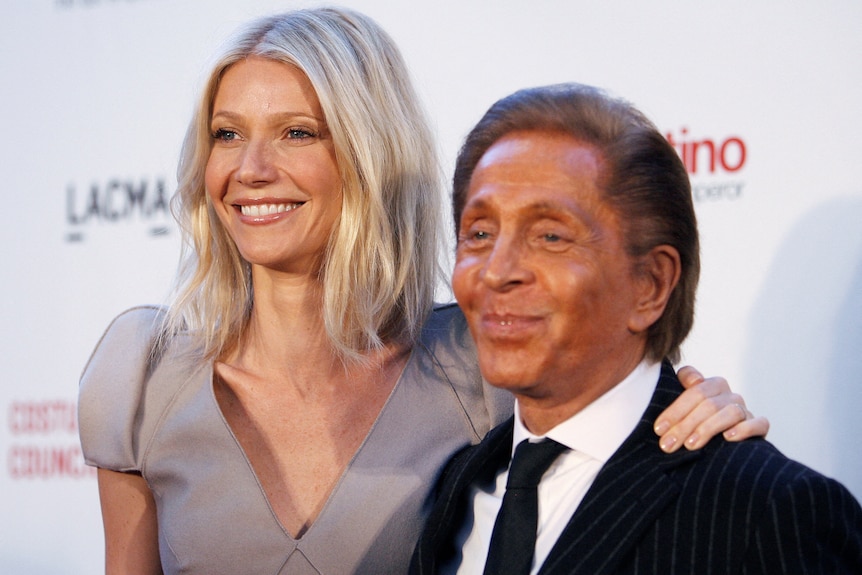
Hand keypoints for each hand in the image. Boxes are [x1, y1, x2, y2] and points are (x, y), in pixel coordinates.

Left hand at [653, 366, 769, 452]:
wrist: (717, 444)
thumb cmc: (693, 423)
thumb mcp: (681, 407)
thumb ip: (681, 388)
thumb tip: (692, 384)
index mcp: (712, 385)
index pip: (694, 391)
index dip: (675, 410)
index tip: (659, 429)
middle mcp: (729, 395)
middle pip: (708, 404)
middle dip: (685, 425)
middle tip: (668, 444)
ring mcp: (745, 410)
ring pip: (731, 412)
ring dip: (708, 428)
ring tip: (690, 445)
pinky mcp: (759, 426)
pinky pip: (760, 423)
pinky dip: (745, 429)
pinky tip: (728, 438)